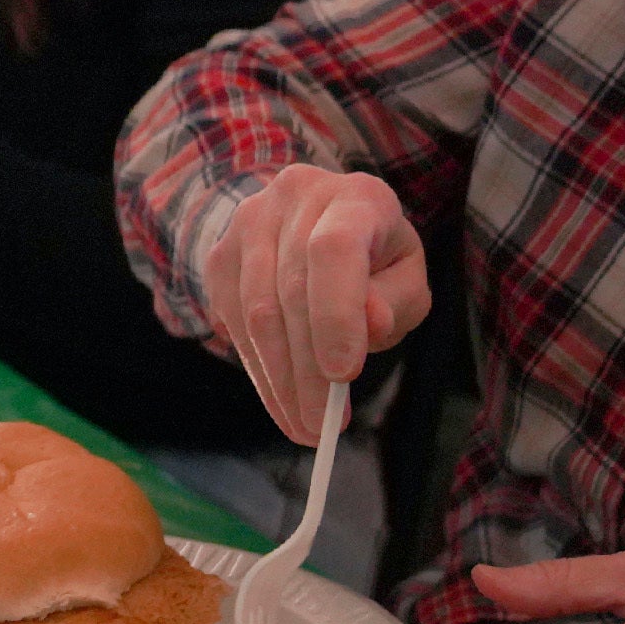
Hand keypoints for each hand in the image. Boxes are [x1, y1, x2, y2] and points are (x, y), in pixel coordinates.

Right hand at [199, 165, 427, 442]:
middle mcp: (295, 196)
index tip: (344, 375)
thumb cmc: (375, 259)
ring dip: (280, 380)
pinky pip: (233, 323)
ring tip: (305, 426)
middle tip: (324, 427)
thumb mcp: (404, 278)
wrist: (317, 223)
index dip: (335, 314)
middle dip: (307, 370)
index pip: (334, 250)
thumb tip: (371, 324)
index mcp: (356, 196)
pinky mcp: (220, 255)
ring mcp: (248, 222)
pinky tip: (282, 401)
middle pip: (290, 291)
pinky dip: (260, 372)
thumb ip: (396, 301)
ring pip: (256, 312)